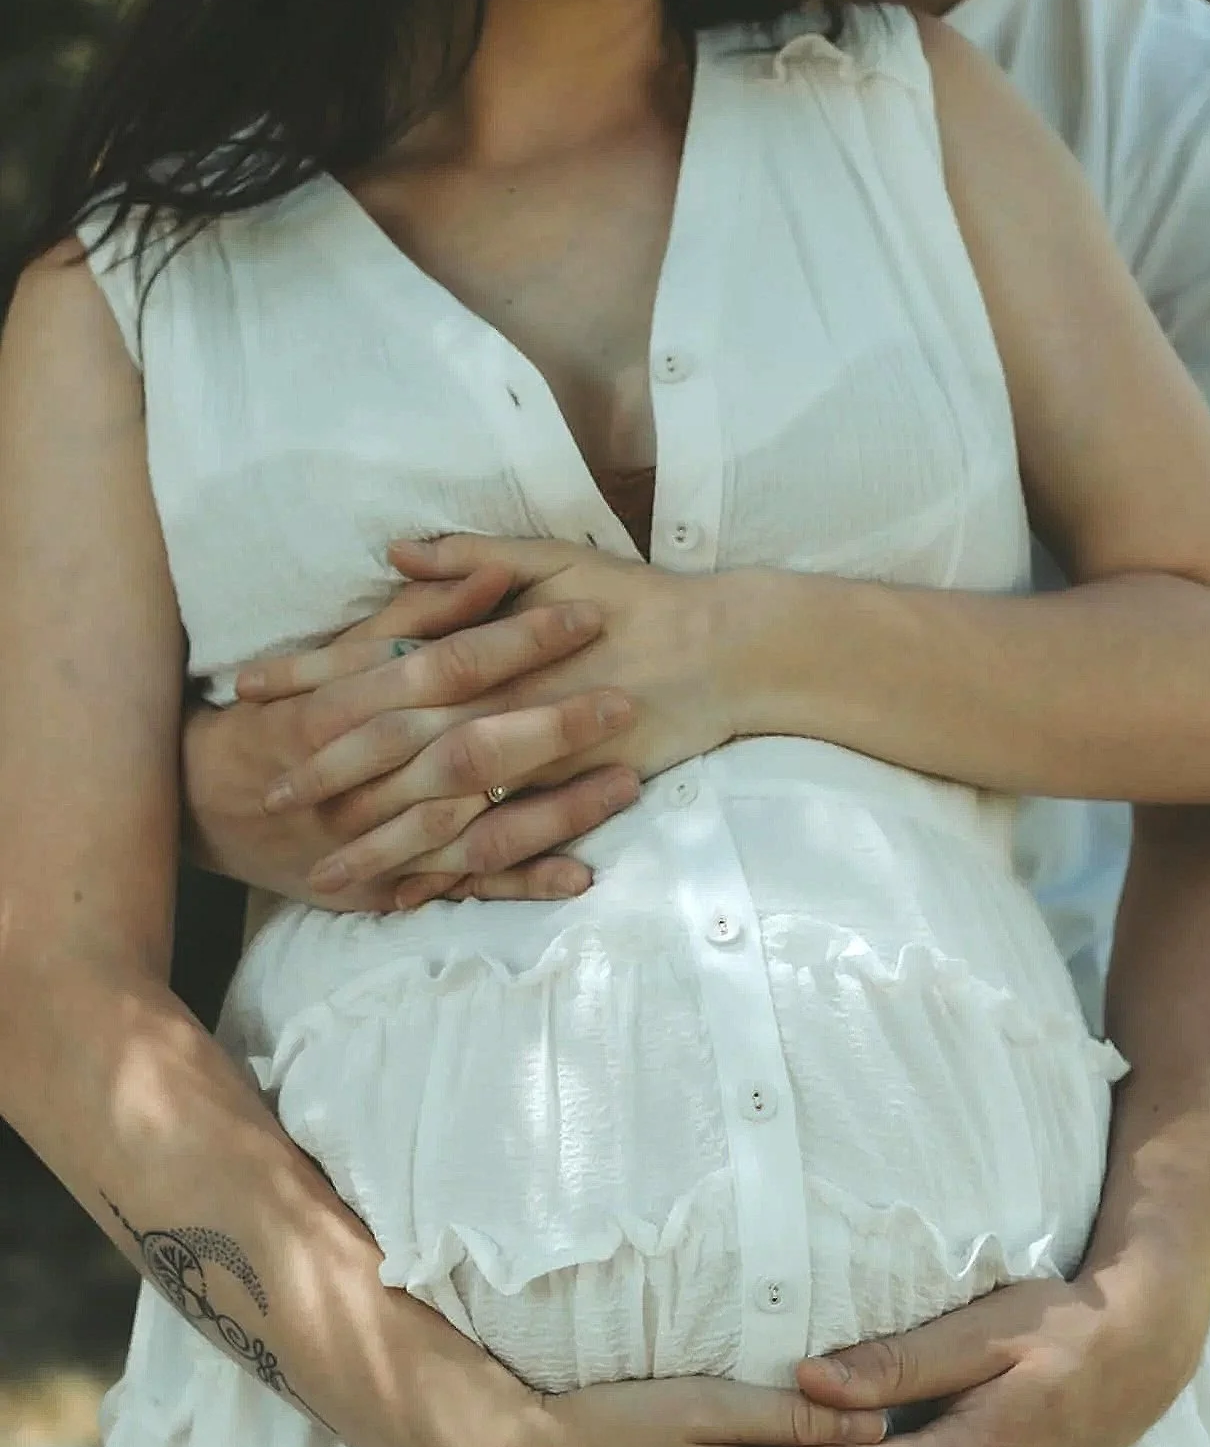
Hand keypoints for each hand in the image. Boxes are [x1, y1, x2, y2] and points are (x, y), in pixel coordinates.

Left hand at [234, 532, 756, 907]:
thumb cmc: (636, 600)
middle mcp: (497, 699)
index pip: (374, 661)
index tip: (251, 694)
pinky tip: (415, 894)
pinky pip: (502, 843)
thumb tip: (394, 551)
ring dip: (378, 842)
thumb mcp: (551, 557)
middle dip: (324, 771)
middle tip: (266, 797)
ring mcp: (533, 752)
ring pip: (438, 806)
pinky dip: (455, 873)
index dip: (309, 678)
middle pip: (391, 742)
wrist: (721, 649)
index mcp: (481, 641)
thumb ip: (468, 557)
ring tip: (323, 873)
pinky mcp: (568, 793)